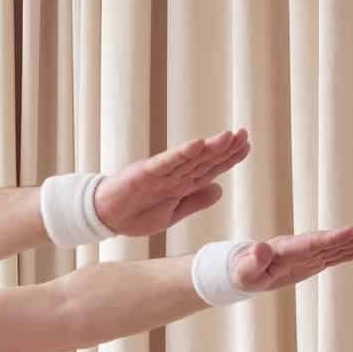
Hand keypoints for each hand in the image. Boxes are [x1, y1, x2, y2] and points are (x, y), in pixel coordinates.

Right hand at [92, 129, 249, 236]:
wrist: (106, 218)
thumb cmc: (135, 215)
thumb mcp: (171, 215)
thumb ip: (195, 201)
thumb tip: (220, 190)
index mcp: (181, 185)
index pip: (210, 168)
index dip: (229, 158)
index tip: (247, 145)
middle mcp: (174, 175)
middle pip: (204, 160)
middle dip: (225, 147)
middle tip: (244, 133)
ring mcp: (160, 173)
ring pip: (189, 159)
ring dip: (209, 147)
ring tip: (228, 136)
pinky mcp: (144, 174)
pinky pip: (166, 163)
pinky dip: (181, 154)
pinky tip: (197, 144)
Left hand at [229, 226, 352, 291]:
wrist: (246, 271)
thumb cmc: (243, 273)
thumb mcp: (244, 273)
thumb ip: (253, 261)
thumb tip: (260, 248)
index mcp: (286, 250)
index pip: (312, 243)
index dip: (331, 238)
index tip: (350, 231)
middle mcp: (301, 248)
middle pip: (328, 242)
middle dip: (350, 237)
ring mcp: (308, 254)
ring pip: (335, 247)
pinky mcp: (313, 261)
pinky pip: (334, 256)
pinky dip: (350, 252)